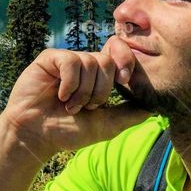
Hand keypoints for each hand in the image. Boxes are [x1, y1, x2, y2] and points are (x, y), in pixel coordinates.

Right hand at [0, 36, 152, 158]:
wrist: (36, 135)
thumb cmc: (68, 132)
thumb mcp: (106, 125)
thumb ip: (130, 114)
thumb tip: (154, 106)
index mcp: (98, 77)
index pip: (119, 55)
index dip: (125, 62)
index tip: (124, 81)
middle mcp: (84, 65)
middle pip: (107, 61)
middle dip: (100, 90)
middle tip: (85, 107)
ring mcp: (67, 60)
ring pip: (90, 63)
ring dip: (82, 92)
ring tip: (69, 106)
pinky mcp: (50, 59)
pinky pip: (71, 62)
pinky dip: (69, 84)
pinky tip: (59, 95)